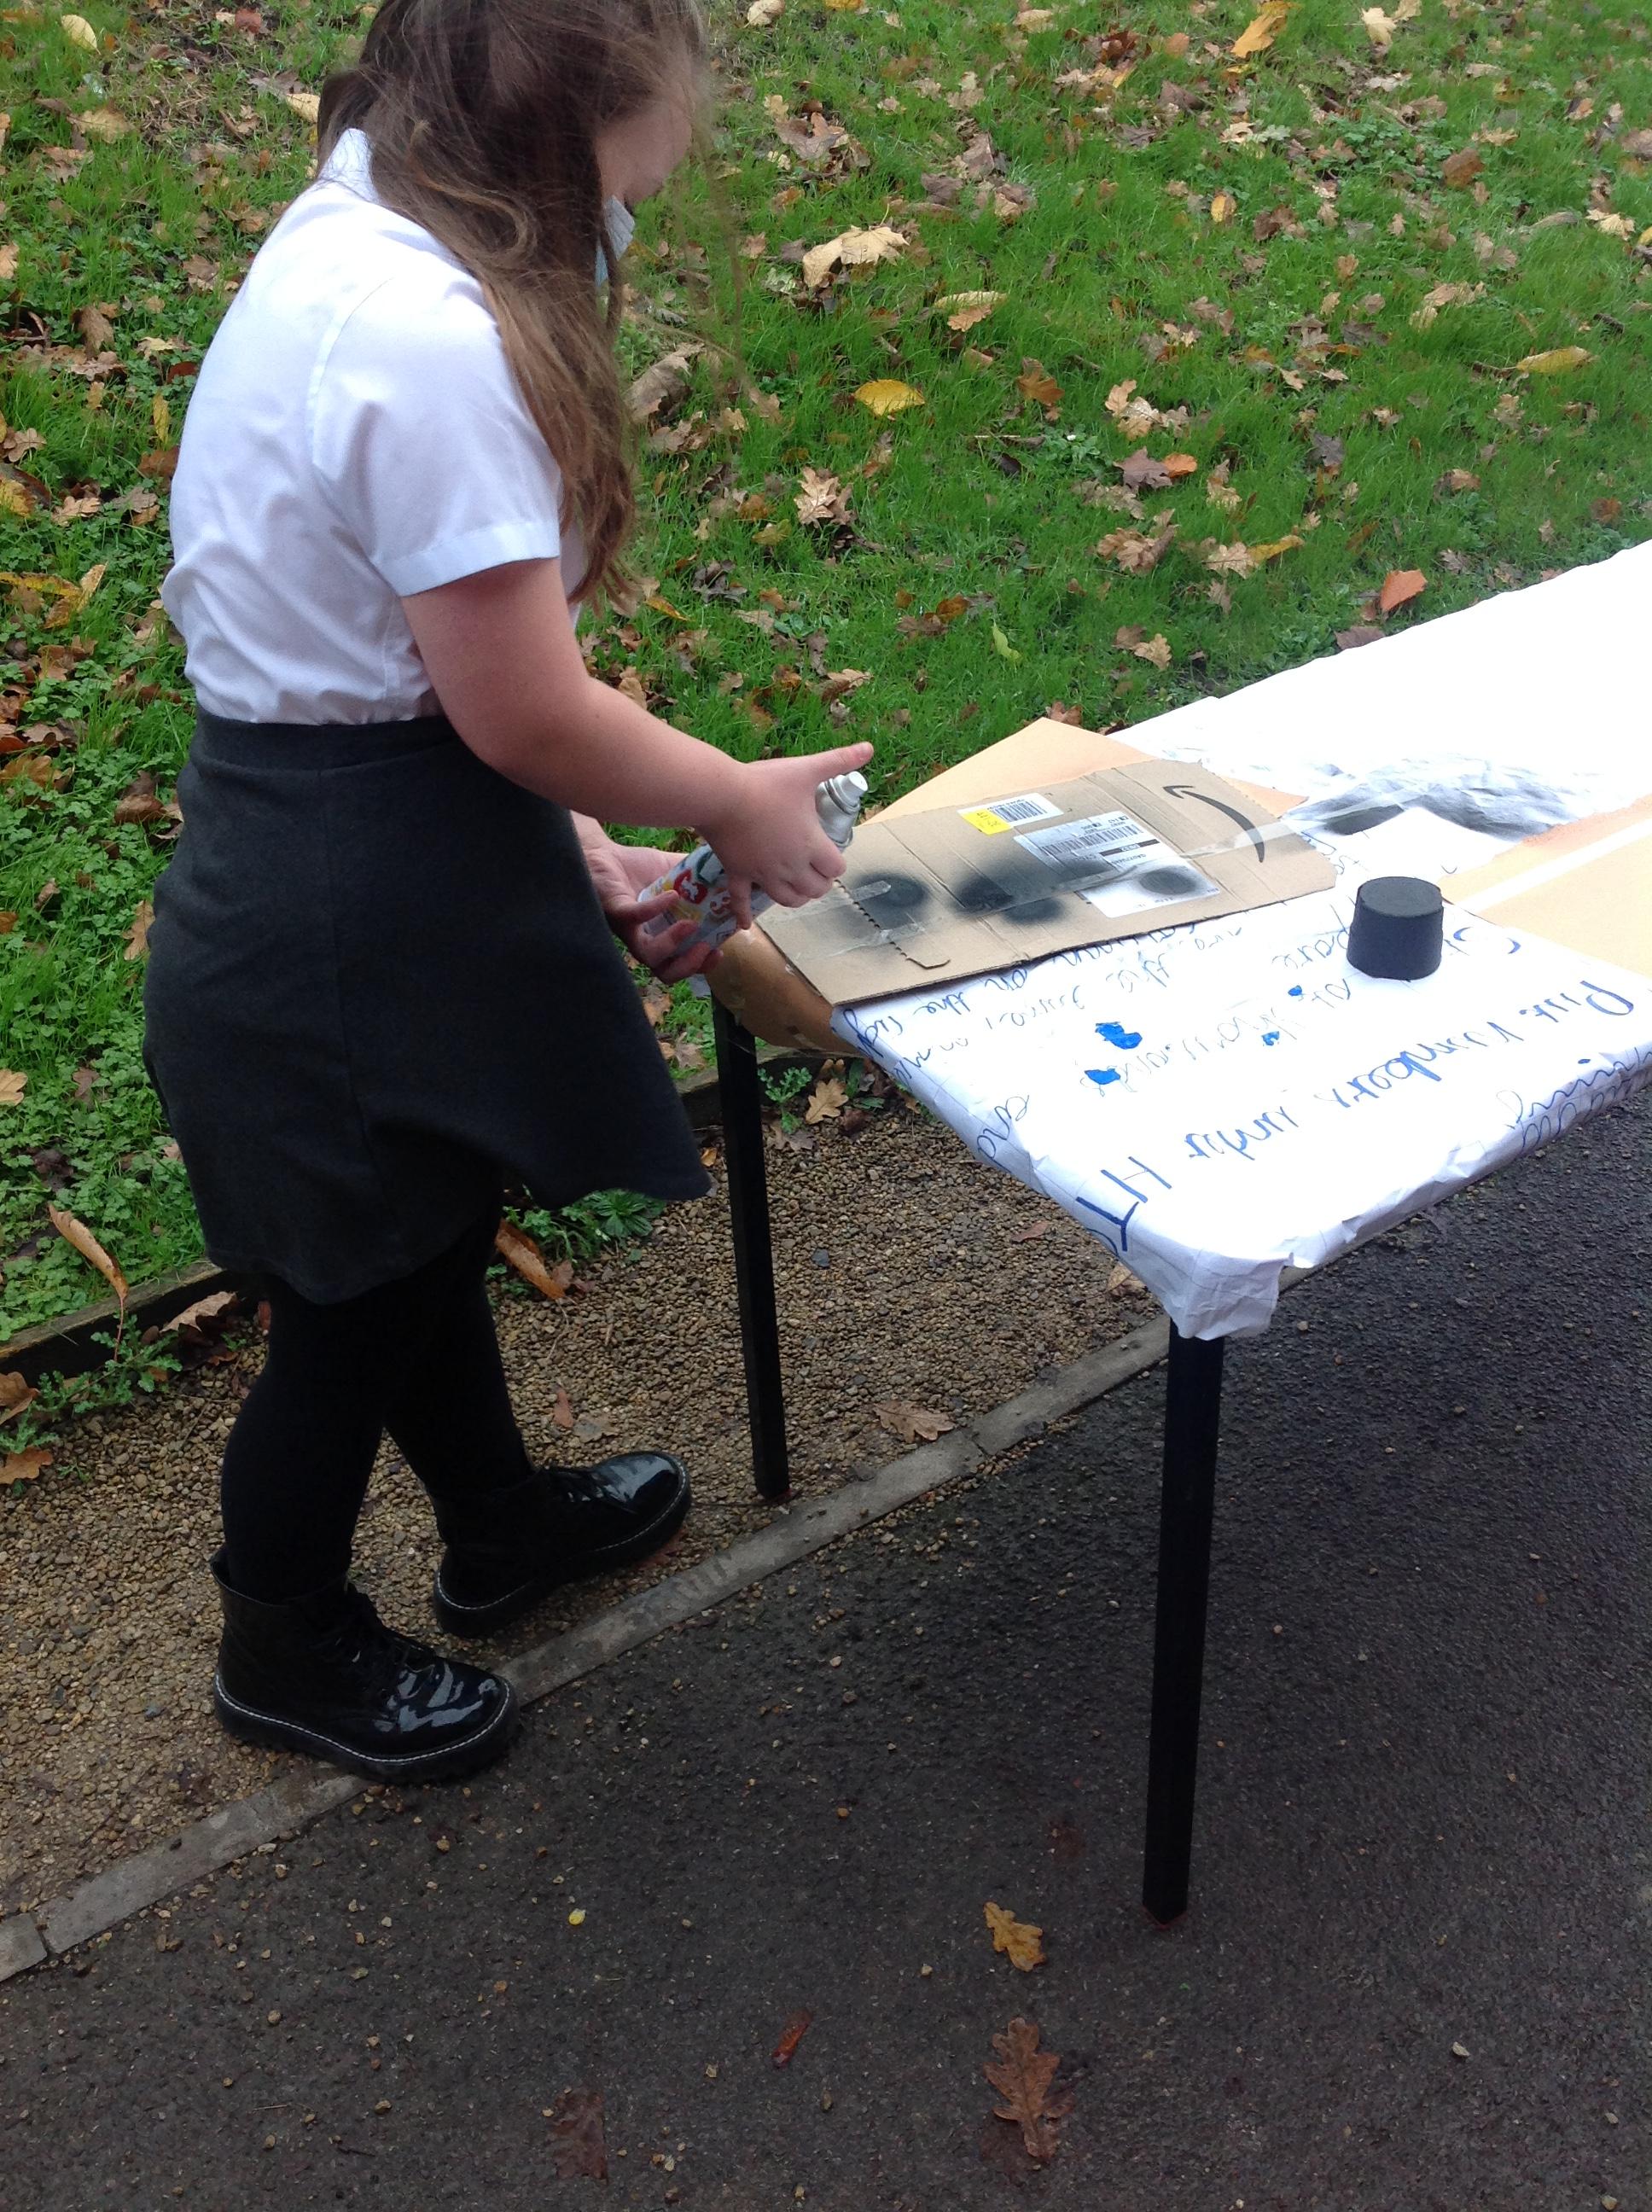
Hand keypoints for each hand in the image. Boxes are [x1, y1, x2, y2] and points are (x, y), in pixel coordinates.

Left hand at [580, 832, 721, 983]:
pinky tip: (672, 896)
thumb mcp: (679, 873)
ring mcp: (629, 929)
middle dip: (690, 965)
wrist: (604, 854)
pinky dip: (656, 909)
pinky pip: (635, 917)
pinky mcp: (616, 911)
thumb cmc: (639, 869)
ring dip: (673, 944)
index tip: (720, 952)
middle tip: (707, 948)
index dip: (701, 966)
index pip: (681, 964)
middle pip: (666, 972)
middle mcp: (644, 939)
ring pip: (648, 955)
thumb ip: (703, 879)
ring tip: (691, 925)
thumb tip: (733, 875)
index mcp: (661, 935)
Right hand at [696, 743, 873, 911]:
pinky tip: (746, 925)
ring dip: (797, 897)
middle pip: (815, 889)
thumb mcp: (806, 769)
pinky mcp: (738, 873)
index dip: (837, 864)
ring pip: (787, 899)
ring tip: (798, 889)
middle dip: (820, 882)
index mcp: (810, 844)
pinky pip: (742, 901)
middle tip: (817, 871)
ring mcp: (763, 873)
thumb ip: (839, 760)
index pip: (836, 869)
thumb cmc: (764, 783)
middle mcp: (790, 865)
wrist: (721, 794)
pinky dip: (744, 915)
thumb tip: (869, 747)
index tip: (831, 855)